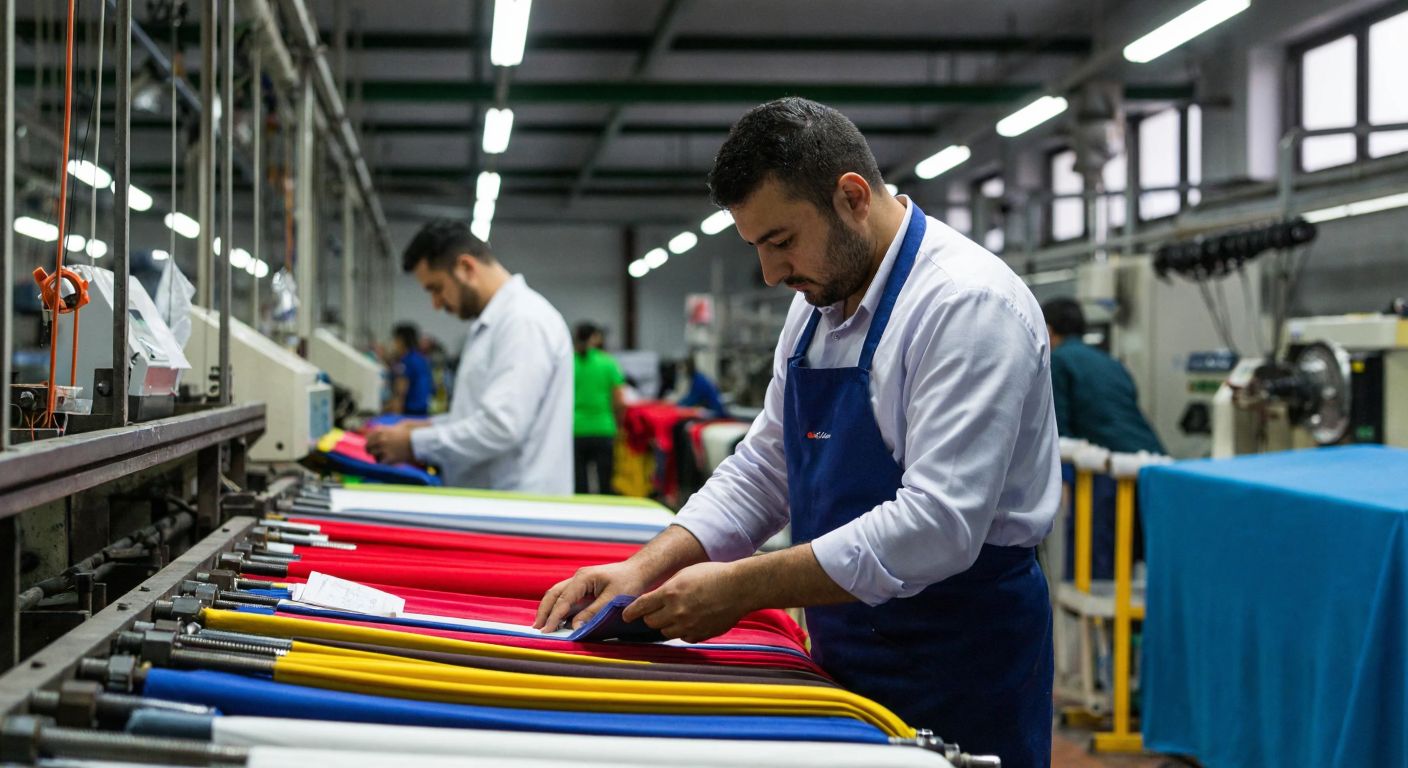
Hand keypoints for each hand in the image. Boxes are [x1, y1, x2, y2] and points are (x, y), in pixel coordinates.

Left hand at [364, 422, 417, 463]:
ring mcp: (384, 448)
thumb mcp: (397, 425)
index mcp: (380, 430)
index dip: (369, 442)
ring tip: (384, 456)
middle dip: (371, 450)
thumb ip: (385, 428)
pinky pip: (380, 462)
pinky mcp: (389, 457)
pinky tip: (389, 460)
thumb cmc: (409, 433)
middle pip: (367, 447)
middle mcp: (380, 439)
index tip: (372, 444)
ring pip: (373, 455)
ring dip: (377, 456)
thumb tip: (374, 429)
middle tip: (375, 452)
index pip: (367, 437)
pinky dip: (383, 462)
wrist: (418, 441)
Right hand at [534, 560, 652, 631]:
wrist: (638, 571)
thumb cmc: (628, 583)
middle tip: (536, 629)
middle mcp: (577, 578)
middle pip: (553, 594)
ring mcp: (579, 582)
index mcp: (582, 578)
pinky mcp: (583, 588)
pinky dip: (558, 609)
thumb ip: (593, 613)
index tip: (546, 631)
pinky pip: (565, 598)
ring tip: (541, 626)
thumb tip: (575, 627)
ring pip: (557, 595)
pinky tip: (556, 621)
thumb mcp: (612, 599)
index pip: (563, 600)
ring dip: (548, 610)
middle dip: (543, 612)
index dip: (553, 617)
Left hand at [622, 561, 749, 643]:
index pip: (641, 607)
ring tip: (676, 616)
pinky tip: (691, 622)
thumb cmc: (713, 575)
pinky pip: (684, 638)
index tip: (626, 616)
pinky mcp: (700, 634)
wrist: (739, 587)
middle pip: (651, 622)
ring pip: (666, 633)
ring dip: (667, 626)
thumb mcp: (685, 574)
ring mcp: (688, 625)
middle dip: (650, 617)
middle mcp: (676, 611)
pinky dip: (684, 632)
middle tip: (655, 612)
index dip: (631, 612)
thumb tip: (654, 599)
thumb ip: (668, 588)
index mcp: (670, 593)